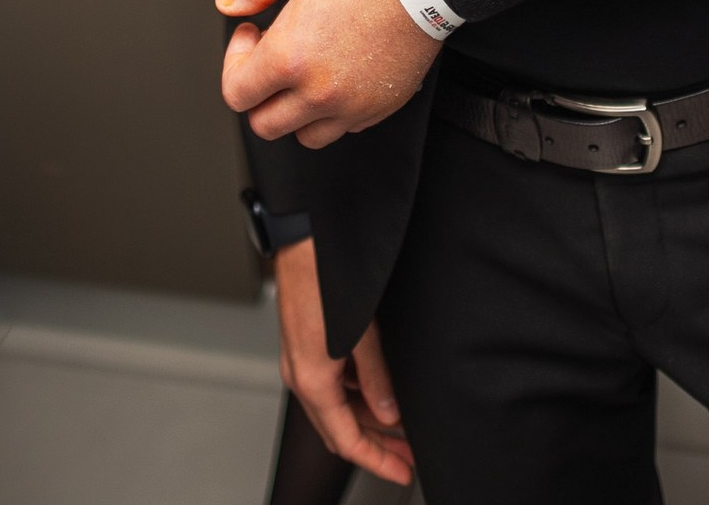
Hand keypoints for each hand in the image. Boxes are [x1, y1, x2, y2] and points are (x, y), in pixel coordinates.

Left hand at [216, 0, 441, 145]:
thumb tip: (229, 3)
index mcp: (292, 54)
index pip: (236, 93)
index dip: (234, 61)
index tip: (253, 31)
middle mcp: (321, 90)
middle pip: (265, 124)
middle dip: (259, 90)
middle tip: (273, 51)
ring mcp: (356, 103)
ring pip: (306, 134)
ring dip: (295, 107)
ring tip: (307, 64)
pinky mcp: (385, 104)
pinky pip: (346, 126)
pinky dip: (334, 108)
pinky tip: (341, 67)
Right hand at [273, 238, 413, 484]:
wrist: (303, 237)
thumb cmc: (325, 276)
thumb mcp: (363, 333)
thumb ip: (377, 377)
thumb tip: (390, 412)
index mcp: (312, 381)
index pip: (347, 441)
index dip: (378, 460)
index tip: (402, 471)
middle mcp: (301, 375)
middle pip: (339, 428)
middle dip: (375, 445)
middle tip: (408, 453)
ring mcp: (300, 358)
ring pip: (336, 406)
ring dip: (367, 418)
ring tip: (400, 423)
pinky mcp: (305, 341)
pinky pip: (332, 382)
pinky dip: (356, 394)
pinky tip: (379, 388)